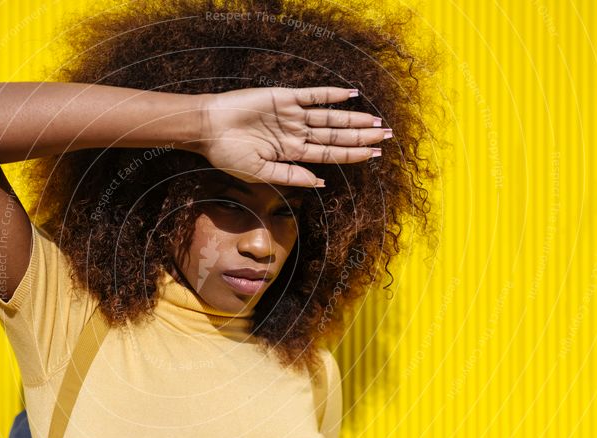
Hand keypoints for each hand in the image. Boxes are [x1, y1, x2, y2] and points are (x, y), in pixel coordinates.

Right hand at [194, 86, 388, 187]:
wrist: (208, 128)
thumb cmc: (229, 154)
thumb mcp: (260, 173)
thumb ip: (291, 177)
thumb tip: (321, 183)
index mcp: (291, 154)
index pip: (329, 154)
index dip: (353, 154)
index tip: (375, 155)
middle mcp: (296, 134)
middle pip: (336, 135)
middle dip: (362, 137)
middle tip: (388, 136)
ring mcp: (292, 115)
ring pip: (330, 117)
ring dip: (353, 118)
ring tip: (376, 121)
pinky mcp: (284, 98)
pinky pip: (313, 95)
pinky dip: (331, 94)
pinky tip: (351, 95)